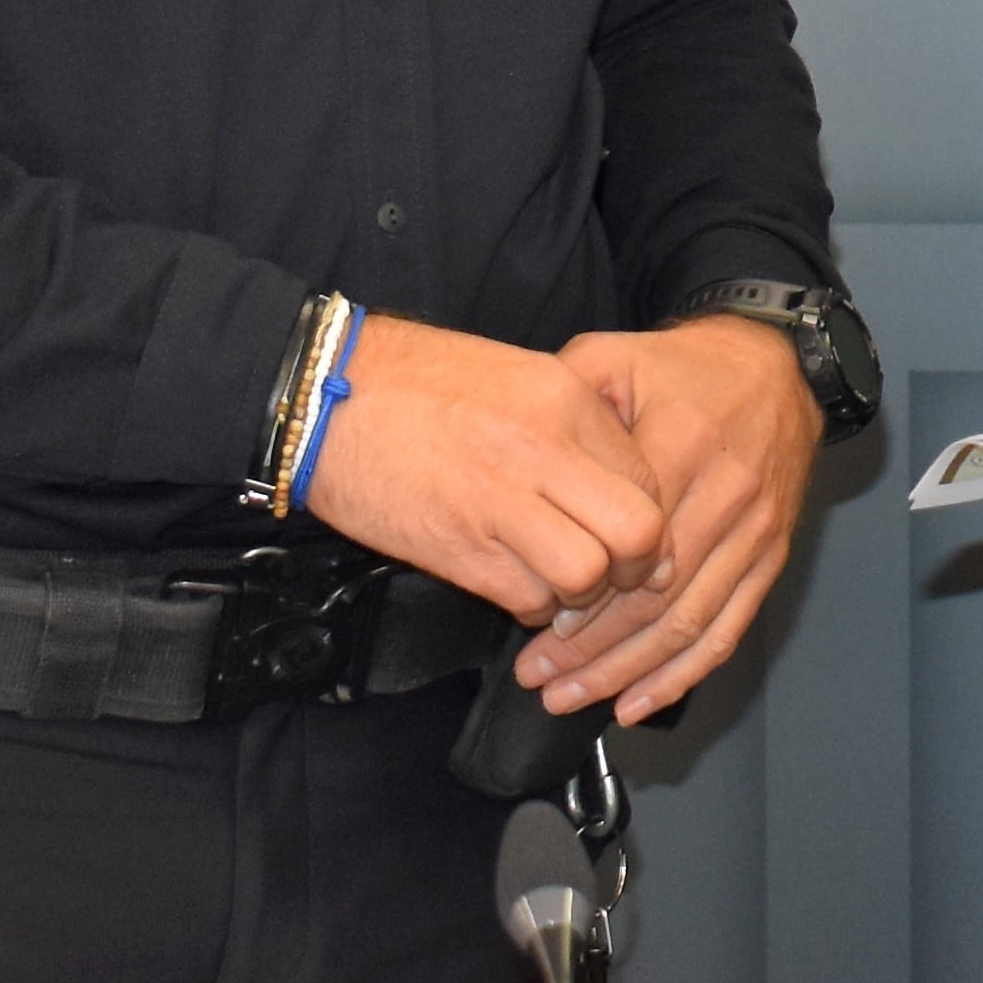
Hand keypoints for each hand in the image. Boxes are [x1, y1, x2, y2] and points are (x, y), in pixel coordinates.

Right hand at [299, 313, 674, 626]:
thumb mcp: (522, 377)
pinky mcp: (458, 550)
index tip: (637, 539)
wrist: (330, 398)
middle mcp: (544, 452)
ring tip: (564, 584)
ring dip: (583, 594)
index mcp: (567, 402)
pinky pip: (527, 599)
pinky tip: (520, 586)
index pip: (649, 479)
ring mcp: (500, 504)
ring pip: (587, 575)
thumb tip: (623, 481)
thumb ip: (578, 425)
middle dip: (637, 567)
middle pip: (637, 533)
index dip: (653, 520)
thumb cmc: (425, 385)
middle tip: (617, 574)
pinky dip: (533, 605)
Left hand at [519, 316, 824, 720]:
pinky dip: (684, 675)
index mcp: (684, 444)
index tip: (532, 624)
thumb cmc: (686, 370)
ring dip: (627, 671)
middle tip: (538, 678)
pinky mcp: (771, 555)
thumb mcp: (615, 356)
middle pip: (655, 596)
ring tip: (572, 697)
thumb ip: (564, 398)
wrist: (777, 367)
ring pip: (687, 623)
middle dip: (591, 649)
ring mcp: (755, 532)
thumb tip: (520, 455)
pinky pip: (729, 628)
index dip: (581, 592)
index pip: (628, 540)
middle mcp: (727, 494)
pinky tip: (639, 702)